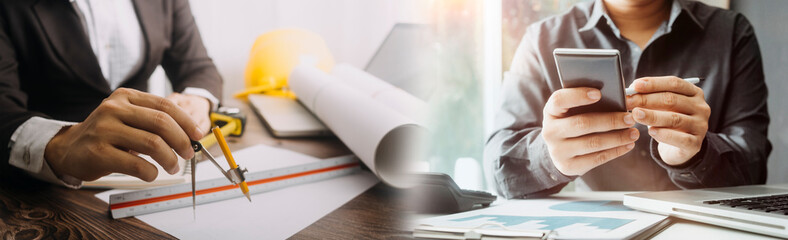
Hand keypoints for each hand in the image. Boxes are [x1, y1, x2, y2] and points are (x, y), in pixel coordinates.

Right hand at [44, 88, 203, 181]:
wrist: (68, 149)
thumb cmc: (106, 134)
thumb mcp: (127, 117)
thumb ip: (153, 120)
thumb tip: (191, 134)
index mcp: (125, 96)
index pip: (164, 105)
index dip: (186, 121)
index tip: (198, 135)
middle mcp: (114, 109)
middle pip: (161, 123)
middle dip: (181, 141)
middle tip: (188, 154)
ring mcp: (104, 130)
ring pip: (152, 144)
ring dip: (170, 159)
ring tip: (173, 166)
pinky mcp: (98, 153)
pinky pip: (137, 164)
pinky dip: (151, 172)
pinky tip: (152, 173)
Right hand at [542, 87, 638, 175]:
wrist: (559, 151)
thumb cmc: (571, 123)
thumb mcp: (570, 111)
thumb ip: (585, 103)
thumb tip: (617, 98)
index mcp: (550, 112)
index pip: (559, 100)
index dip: (578, 95)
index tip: (599, 93)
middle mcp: (550, 131)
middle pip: (582, 123)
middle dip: (609, 120)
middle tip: (630, 118)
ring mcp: (558, 151)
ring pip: (592, 143)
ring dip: (617, 137)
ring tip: (634, 133)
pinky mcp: (569, 166)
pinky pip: (596, 159)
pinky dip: (615, 151)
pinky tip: (628, 144)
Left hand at [626, 76, 709, 165]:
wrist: (678, 149)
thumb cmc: (667, 122)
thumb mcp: (662, 107)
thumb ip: (651, 97)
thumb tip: (631, 91)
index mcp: (694, 93)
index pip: (674, 83)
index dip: (654, 83)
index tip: (635, 86)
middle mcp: (701, 107)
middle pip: (672, 100)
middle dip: (647, 100)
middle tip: (629, 102)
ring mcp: (700, 126)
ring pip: (674, 119)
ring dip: (652, 116)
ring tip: (635, 114)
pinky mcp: (696, 144)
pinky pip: (680, 138)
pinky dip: (664, 134)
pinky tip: (651, 131)